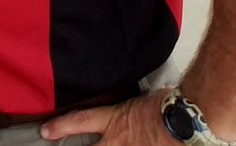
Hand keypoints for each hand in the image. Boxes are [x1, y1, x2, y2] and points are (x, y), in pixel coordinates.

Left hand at [41, 90, 186, 144]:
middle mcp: (119, 141)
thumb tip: (153, 95)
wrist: (190, 121)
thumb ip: (142, 102)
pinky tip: (141, 143)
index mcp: (116, 121)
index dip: (60, 127)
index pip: (80, 121)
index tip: (45, 131)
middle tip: (62, 145)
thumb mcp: (150, 98)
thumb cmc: (173, 105)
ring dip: (109, 145)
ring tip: (116, 140)